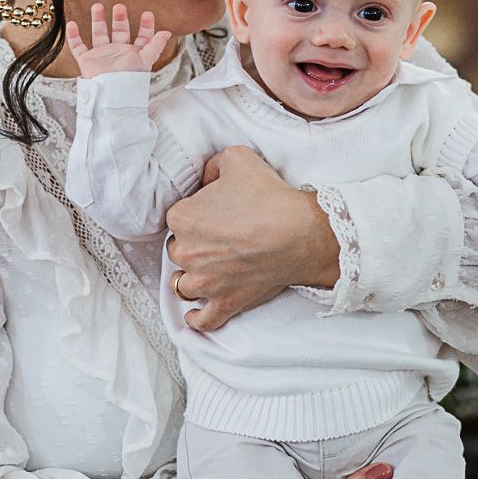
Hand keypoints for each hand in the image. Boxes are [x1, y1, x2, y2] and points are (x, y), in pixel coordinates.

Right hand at [65, 2, 169, 77]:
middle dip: (120, 18)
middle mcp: (118, 53)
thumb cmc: (129, 81)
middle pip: (119, 31)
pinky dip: (73, 36)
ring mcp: (102, 56)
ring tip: (97, 6)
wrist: (110, 95)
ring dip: (98, 20)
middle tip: (119, 6)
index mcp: (133, 53)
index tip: (147, 14)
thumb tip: (167, 32)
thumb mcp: (144, 60)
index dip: (146, 26)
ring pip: (99, 34)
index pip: (142, 37)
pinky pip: (78, 47)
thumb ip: (155, 45)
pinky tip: (72, 24)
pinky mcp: (87, 61)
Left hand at [165, 145, 340, 332]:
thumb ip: (212, 165)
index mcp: (182, 218)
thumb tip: (206, 179)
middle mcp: (186, 252)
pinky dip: (196, 319)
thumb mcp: (237, 158)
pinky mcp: (224, 302)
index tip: (213, 214)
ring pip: (182, 285)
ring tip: (203, 273)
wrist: (300, 233)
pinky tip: (195, 315)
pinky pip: (202, 319)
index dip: (195, 214)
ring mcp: (204, 282)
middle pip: (178, 250)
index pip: (177, 217)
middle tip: (217, 240)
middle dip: (193, 246)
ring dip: (189, 279)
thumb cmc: (269, 197)